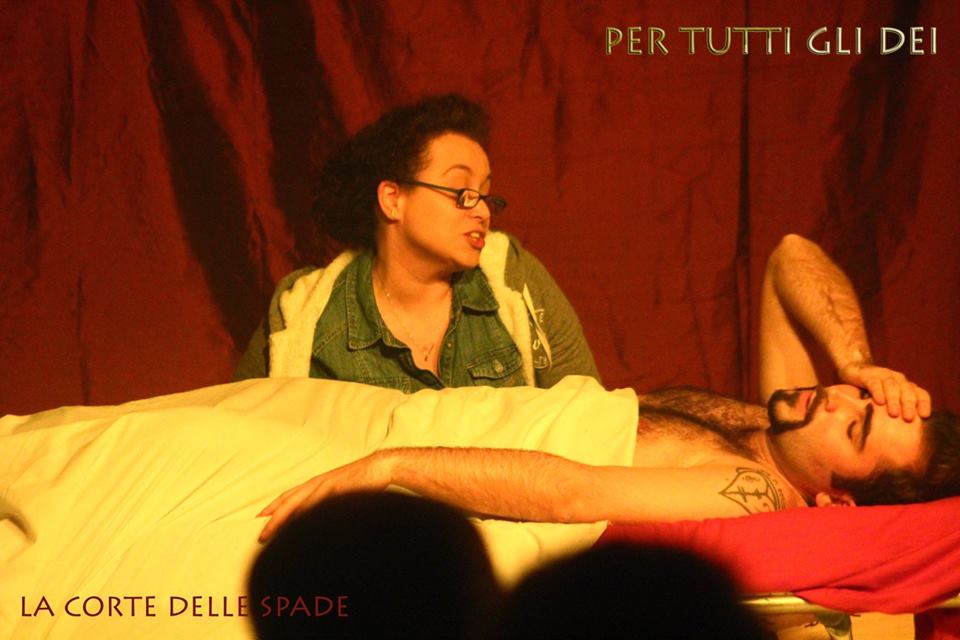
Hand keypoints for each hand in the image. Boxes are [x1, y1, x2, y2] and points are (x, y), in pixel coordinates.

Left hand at [257, 451, 391, 541]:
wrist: (378, 467)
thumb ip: (324, 500)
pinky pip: (321, 505)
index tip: (260, 519)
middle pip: (289, 502)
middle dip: (274, 520)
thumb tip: (316, 515)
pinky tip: (303, 524)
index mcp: (315, 484)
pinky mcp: (339, 490)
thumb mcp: (337, 490)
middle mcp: (317, 484)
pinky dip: (310, 514)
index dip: (273, 507)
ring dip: (287, 518)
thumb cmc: (360, 481)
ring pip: (302, 504)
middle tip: (262, 536)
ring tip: (276, 533)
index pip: (288, 496)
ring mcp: (327, 486)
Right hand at [838, 362, 931, 420]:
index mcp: (906, 386)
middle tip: (908, 418)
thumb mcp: (889, 398)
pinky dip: (878, 391)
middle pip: (907, 390)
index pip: (920, 393)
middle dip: (908, 404)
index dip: (923, 403)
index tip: (924, 416)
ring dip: (894, 400)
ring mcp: (883, 375)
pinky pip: (875, 383)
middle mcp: (897, 379)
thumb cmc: (874, 390)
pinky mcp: (868, 375)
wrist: (855, 369)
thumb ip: (897, 409)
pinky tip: (879, 401)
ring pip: (892, 386)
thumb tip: (906, 433)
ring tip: (894, 413)